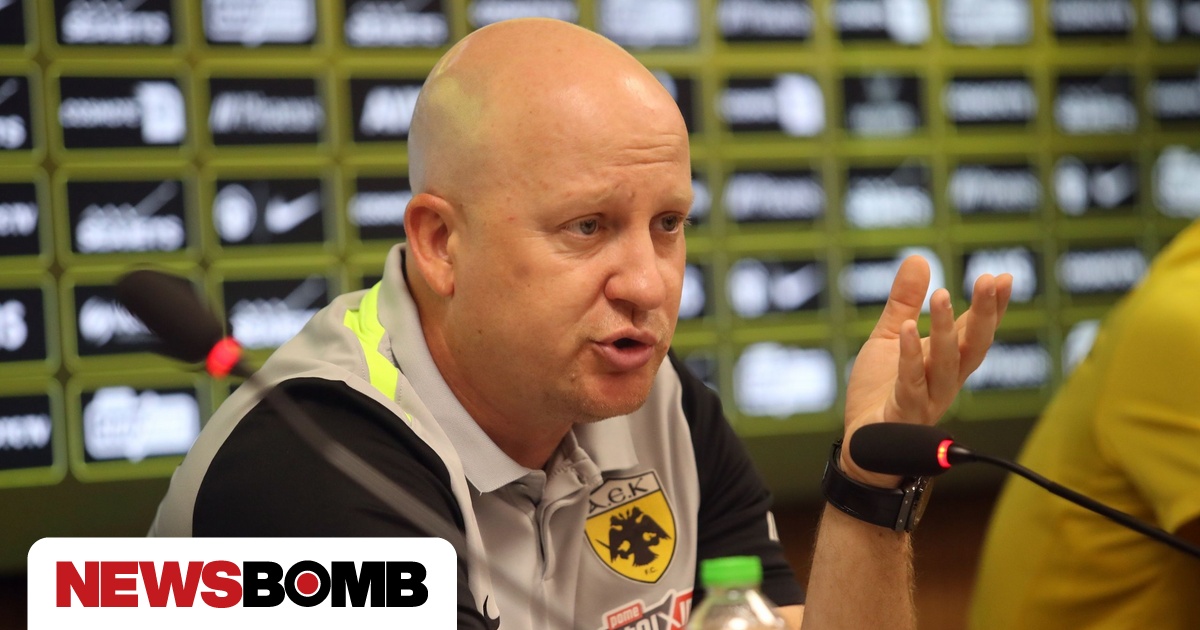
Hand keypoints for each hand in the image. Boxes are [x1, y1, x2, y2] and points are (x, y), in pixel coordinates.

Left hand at [841, 256, 1011, 486]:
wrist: (862, 443)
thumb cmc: (880, 390)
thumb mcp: (890, 336)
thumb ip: (904, 302)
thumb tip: (918, 257)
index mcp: (947, 362)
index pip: (976, 331)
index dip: (992, 307)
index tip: (1002, 277)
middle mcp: (946, 381)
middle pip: (973, 347)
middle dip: (985, 314)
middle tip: (989, 280)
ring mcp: (928, 399)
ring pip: (945, 365)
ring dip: (947, 331)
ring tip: (942, 295)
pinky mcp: (903, 413)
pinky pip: (910, 385)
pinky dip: (909, 357)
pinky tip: (907, 330)